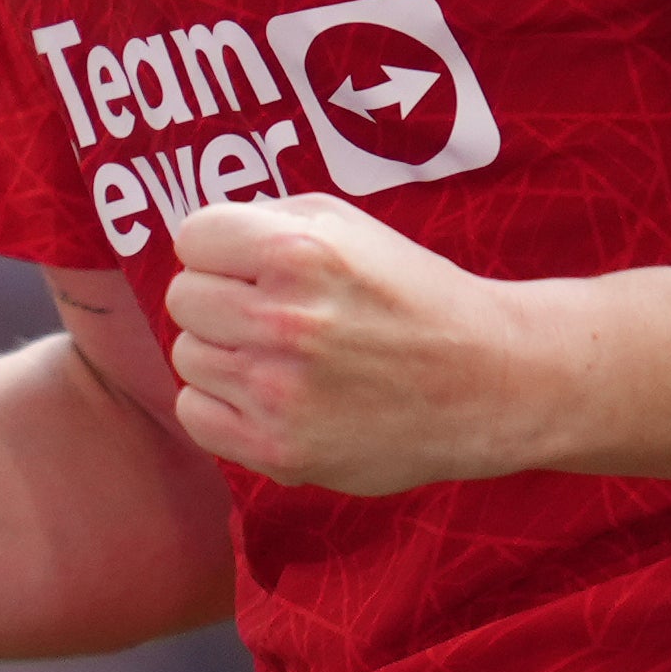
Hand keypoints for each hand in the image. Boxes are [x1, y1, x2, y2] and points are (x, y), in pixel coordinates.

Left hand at [159, 197, 554, 495]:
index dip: (220, 249)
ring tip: (279, 356)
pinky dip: (221, 406)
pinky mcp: (280, 451)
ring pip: (187, 356)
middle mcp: (282, 319)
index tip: (249, 266)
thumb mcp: (348, 226)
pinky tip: (266, 396)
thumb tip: (200, 243)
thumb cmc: (413, 296)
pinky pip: (195, 415)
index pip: (193, 237)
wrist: (486, 382)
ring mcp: (277, 391)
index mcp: (298, 251)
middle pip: (183, 298)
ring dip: (224, 353)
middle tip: (269, 313)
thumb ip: (267, 221)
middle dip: (220, 299)